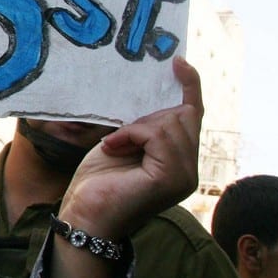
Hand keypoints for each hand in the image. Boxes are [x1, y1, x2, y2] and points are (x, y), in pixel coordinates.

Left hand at [59, 56, 202, 241]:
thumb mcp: (123, 143)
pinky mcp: (171, 178)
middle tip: (121, 134)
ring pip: (172, 122)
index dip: (189, 87)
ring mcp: (184, 176)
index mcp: (180, 161)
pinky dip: (132, 134)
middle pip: (184, 115)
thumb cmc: (98, 182)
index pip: (193, 116)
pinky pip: (159, 135)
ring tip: (115, 144)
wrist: (84, 215)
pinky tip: (113, 147)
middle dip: (150, 115)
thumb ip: (143, 127)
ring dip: (137, 127)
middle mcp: (189, 170)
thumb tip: (150, 97)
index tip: (178, 62)